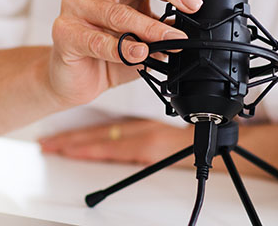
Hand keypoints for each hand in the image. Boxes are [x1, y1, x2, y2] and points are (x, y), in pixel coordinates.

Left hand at [40, 119, 277, 186]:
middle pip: (99, 134)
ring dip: (77, 144)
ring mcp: (145, 140)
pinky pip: (116, 149)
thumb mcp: (180, 131)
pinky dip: (95, 149)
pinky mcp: (150, 148)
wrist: (231, 139)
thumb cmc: (211, 132)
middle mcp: (142, 131)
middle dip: (72, 139)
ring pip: (103, 140)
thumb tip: (141, 136)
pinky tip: (80, 151)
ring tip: (54, 146)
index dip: (82, 133)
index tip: (60, 136)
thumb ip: (159, 133)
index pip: (109, 129)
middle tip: (46, 142)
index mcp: (148, 127)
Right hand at [47, 0, 202, 106]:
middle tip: (192, 3)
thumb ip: (163, 21)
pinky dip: (122, 49)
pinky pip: (96, 40)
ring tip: (174, 40)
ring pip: (119, 12)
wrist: (75, 76)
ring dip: (151, 28)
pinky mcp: (64, 32)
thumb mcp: (142, 30)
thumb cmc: (109, 47)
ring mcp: (76, 5)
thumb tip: (193, 22)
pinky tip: (139, 54)